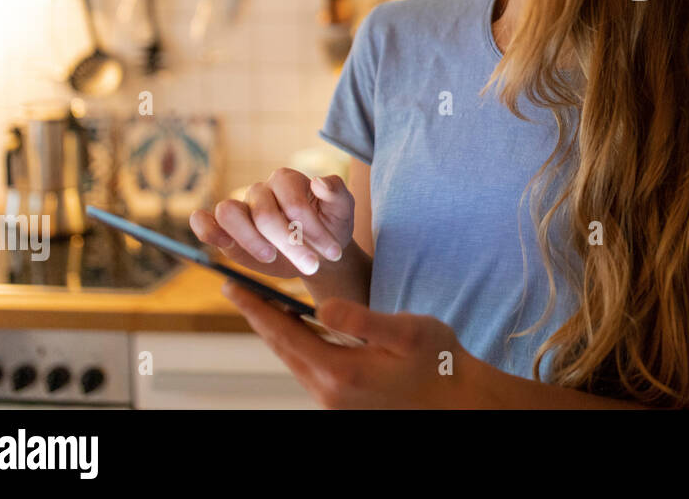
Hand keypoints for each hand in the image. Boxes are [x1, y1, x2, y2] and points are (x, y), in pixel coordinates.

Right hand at [189, 168, 353, 278]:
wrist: (318, 253)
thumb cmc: (331, 227)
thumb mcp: (343, 211)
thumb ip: (336, 192)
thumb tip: (317, 182)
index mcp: (287, 180)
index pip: (292, 202)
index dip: (311, 228)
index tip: (332, 252)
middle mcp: (261, 191)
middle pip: (264, 214)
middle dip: (290, 245)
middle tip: (312, 266)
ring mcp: (242, 209)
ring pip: (229, 213)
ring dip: (250, 240)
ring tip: (271, 258)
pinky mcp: (227, 231)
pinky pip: (205, 221)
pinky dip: (206, 229)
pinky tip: (220, 242)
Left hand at [220, 281, 483, 408]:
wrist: (457, 401)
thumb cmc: (438, 361)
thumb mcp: (407, 331)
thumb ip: (361, 320)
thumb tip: (321, 306)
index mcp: (340, 371)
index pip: (284, 334)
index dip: (256, 308)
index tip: (231, 287)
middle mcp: (329, 392)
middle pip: (282, 349)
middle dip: (258, 317)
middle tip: (236, 291)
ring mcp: (334, 401)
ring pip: (294, 360)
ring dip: (278, 332)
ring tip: (264, 305)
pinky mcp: (342, 403)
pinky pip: (309, 369)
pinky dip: (297, 346)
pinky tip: (300, 330)